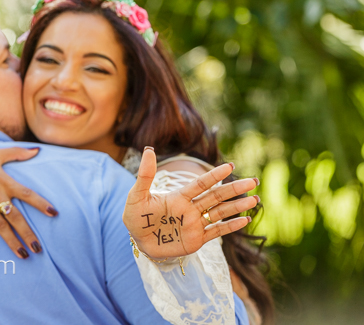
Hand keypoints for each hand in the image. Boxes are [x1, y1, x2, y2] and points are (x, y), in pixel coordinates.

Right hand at [0, 147, 57, 259]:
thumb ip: (17, 153)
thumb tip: (37, 150)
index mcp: (4, 182)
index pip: (27, 194)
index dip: (41, 203)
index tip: (54, 213)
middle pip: (16, 218)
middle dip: (28, 234)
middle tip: (38, 249)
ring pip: (0, 227)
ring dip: (12, 242)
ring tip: (23, 255)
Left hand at [123, 147, 258, 258]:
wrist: (137, 240)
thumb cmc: (135, 217)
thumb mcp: (137, 195)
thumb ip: (145, 175)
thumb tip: (149, 149)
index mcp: (178, 196)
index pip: (200, 184)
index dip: (214, 174)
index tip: (230, 165)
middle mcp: (190, 208)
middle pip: (216, 196)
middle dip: (234, 189)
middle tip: (253, 181)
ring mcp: (195, 223)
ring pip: (220, 212)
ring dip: (237, 206)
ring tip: (254, 199)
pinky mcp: (196, 239)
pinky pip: (216, 231)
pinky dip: (230, 227)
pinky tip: (245, 220)